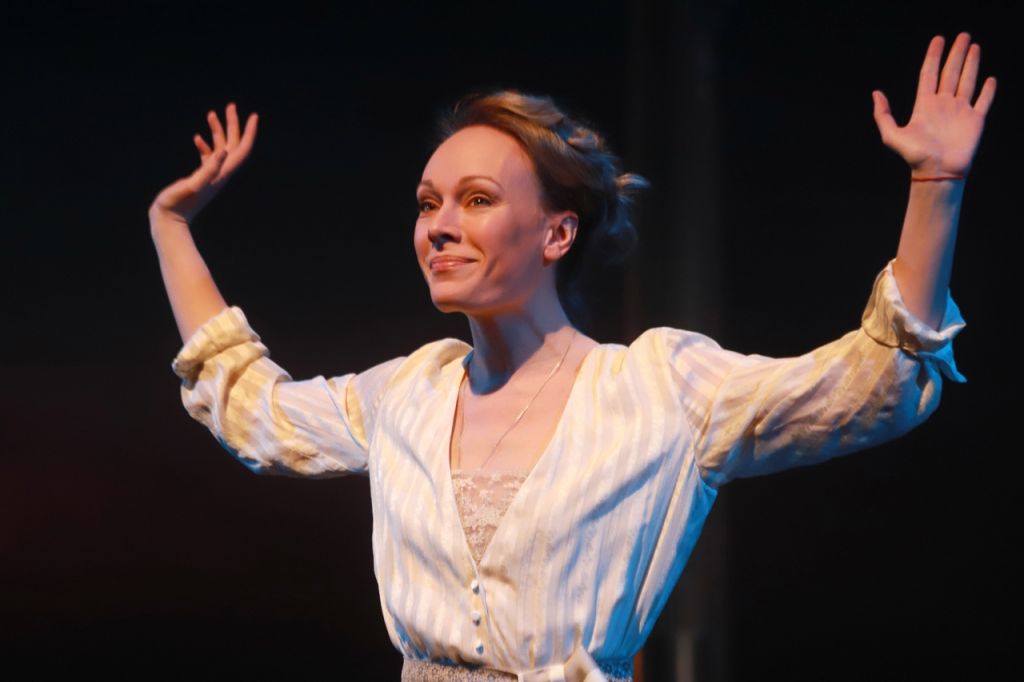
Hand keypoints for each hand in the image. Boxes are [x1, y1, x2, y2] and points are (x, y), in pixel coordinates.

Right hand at [149, 102, 258, 223]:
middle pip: (233, 145)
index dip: (249, 132)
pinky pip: (207, 158)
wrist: (169, 221)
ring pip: (220, 149)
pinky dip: (205, 146)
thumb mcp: (192, 185)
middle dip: (234, 125)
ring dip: (218, 131)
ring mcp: (210, 176)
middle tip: (231, 106)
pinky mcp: (200, 178)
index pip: (242, 150)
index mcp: (222, 173)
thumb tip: (222, 152)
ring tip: (212, 113)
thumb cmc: (177, 204)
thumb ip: (208, 170)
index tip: (253, 115)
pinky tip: (197, 138)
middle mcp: (219, 174)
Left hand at [872, 32, 995, 178]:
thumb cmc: (914, 157)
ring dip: (971, 64)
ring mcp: (960, 112)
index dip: (933, 56)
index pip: (929, 74)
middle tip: (963, 36)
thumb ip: (883, 115)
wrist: (937, 173)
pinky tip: (990, 79)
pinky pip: (983, 101)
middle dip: (956, 53)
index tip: (938, 40)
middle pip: (950, 72)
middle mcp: (943, 105)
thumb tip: (876, 93)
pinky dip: (987, 90)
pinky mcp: (975, 121)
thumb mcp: (892, 135)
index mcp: (925, 105)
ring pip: (967, 81)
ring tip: (974, 46)